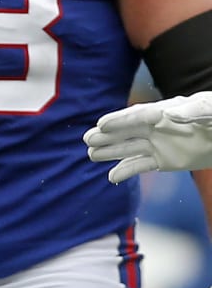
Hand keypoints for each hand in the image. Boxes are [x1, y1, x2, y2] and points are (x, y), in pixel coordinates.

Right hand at [84, 93, 211, 182]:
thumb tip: (168, 115)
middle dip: (107, 136)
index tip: (101, 125)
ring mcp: (158, 145)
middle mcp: (155, 128)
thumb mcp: (208, 110)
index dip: (119, 120)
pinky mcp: (164, 161)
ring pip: (129, 148)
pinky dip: (126, 171)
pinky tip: (112, 177)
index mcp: (163, 112)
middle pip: (127, 132)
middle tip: (87, 140)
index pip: (137, 116)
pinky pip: (141, 166)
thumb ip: (191, 110)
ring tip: (91, 155)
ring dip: (110, 152)